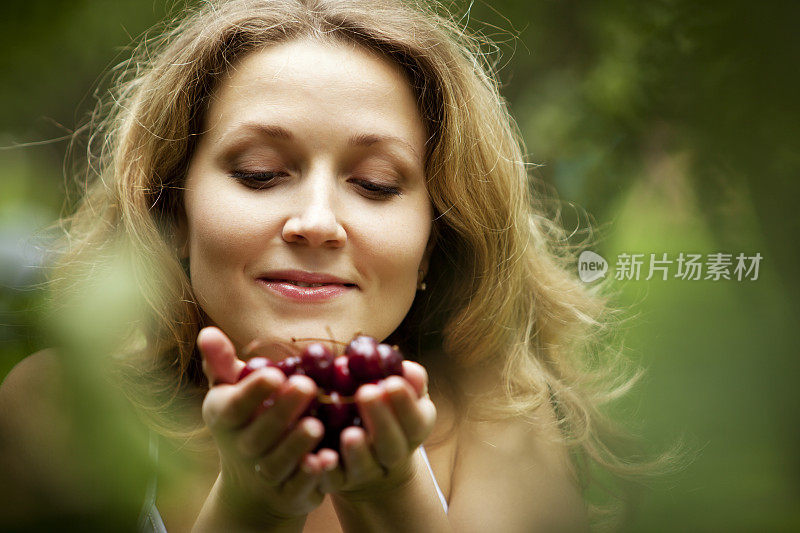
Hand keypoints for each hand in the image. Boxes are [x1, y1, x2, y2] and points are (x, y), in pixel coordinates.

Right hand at [197, 327, 331, 526]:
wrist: (252, 482)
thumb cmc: (246, 419)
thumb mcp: (231, 391)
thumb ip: (222, 363)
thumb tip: (207, 332)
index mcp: (225, 419)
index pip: (234, 405)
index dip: (253, 391)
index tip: (275, 373)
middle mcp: (242, 448)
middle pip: (259, 434)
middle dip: (281, 411)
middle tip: (307, 387)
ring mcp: (263, 475)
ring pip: (278, 462)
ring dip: (297, 444)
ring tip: (317, 425)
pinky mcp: (287, 495)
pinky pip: (297, 487)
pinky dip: (311, 476)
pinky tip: (328, 458)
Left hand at [320, 360, 436, 497]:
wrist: (366, 452)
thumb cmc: (385, 407)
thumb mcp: (400, 392)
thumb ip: (408, 381)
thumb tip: (408, 370)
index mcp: (412, 432)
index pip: (415, 422)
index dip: (405, 405)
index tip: (392, 382)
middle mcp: (391, 456)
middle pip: (392, 447)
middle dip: (382, 421)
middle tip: (367, 393)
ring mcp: (364, 471)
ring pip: (363, 466)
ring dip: (358, 451)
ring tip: (350, 432)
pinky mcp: (337, 481)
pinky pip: (332, 480)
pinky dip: (326, 470)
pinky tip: (318, 455)